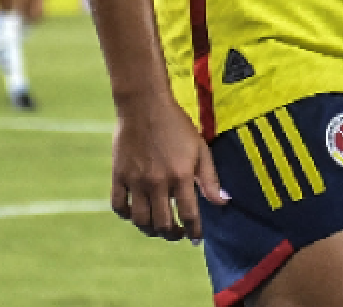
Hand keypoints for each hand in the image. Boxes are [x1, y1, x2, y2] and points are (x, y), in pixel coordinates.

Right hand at [110, 98, 228, 240]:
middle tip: (177, 233)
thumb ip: (210, 178)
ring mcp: (136, 180)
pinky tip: (135, 213)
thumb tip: (223, 203)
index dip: (194, 232)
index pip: (189, 216)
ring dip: (150, 229)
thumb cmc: (176, 124)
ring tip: (157, 226)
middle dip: (173, 235)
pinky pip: (119, 206)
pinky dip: (126, 215)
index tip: (196, 238)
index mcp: (181, 176)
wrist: (144, 104)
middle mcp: (158, 182)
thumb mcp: (200, 148)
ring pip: (141, 220)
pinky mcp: (119, 175)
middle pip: (163, 225)